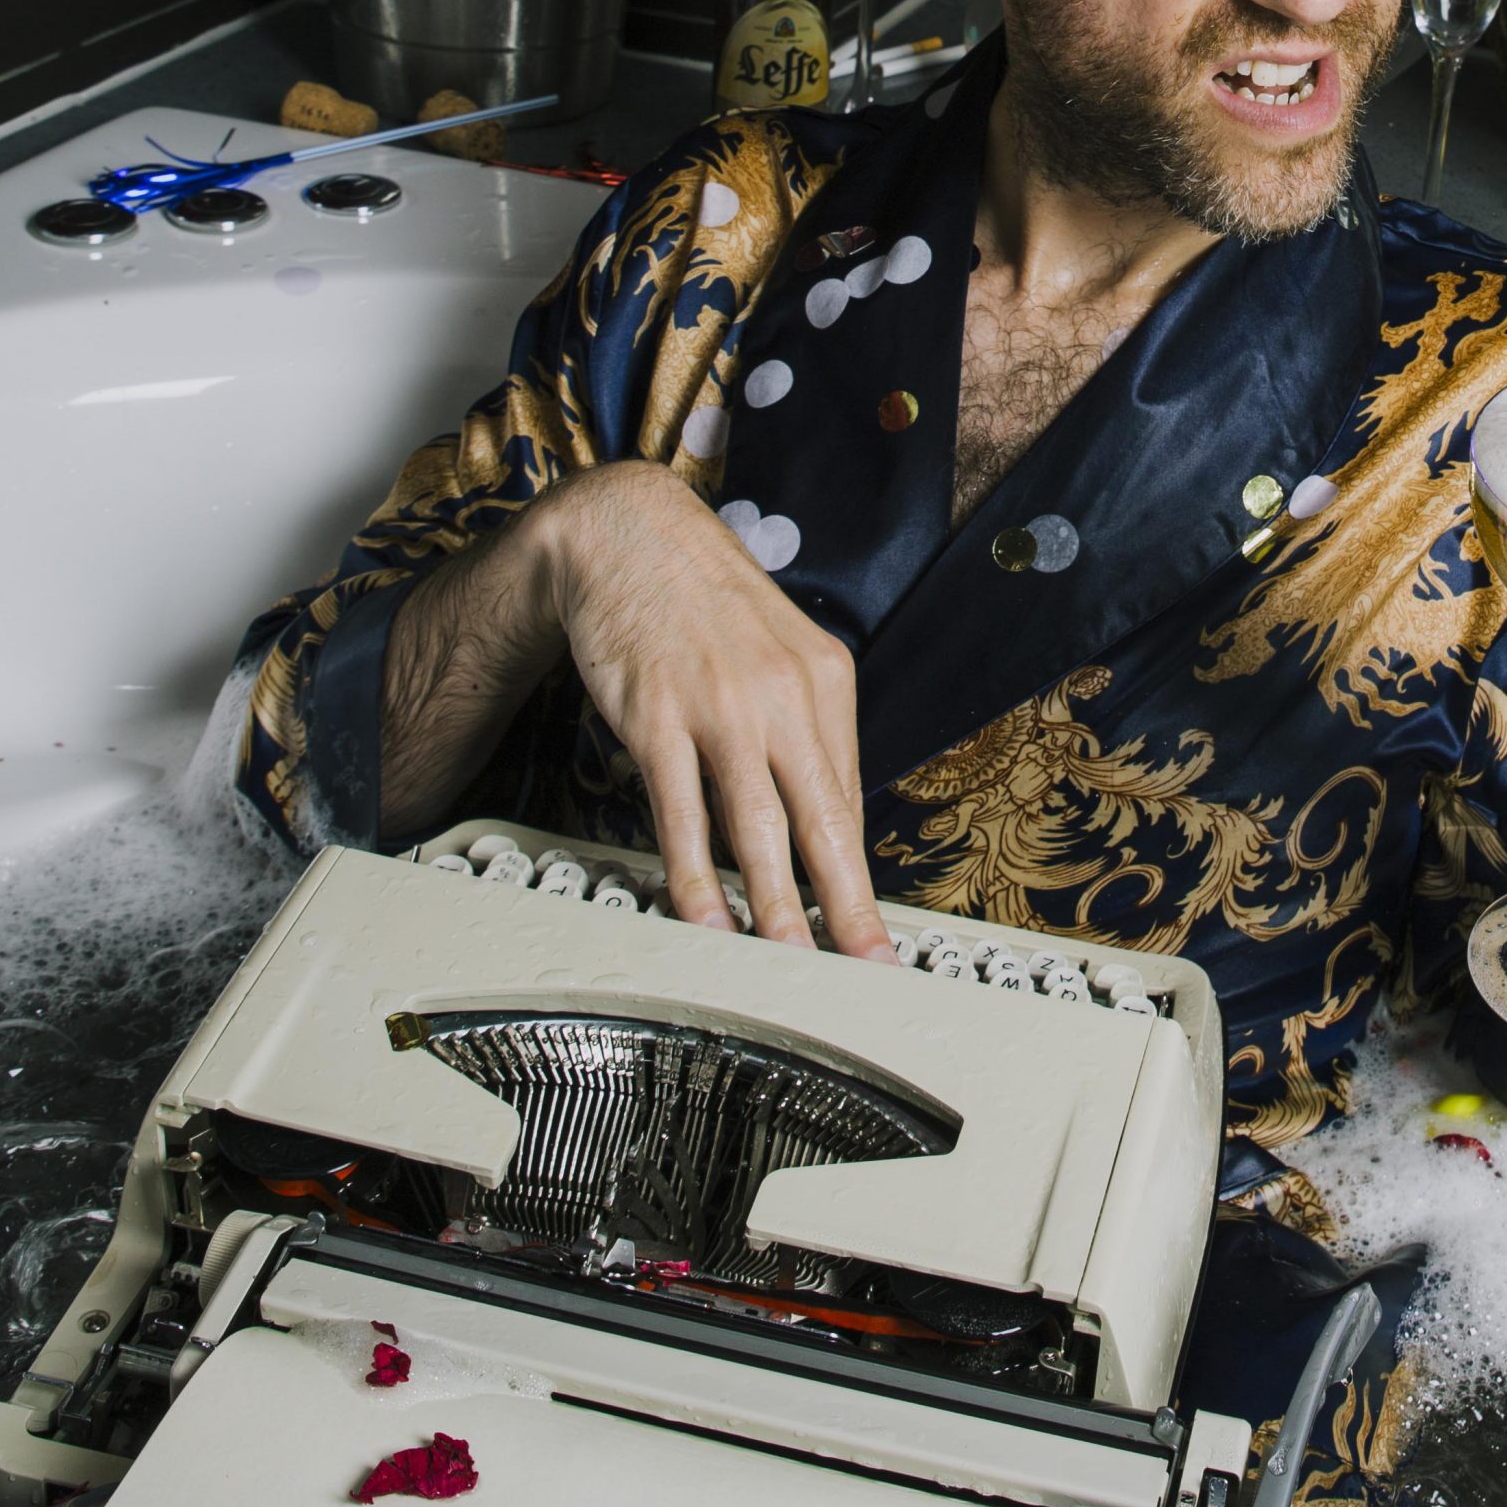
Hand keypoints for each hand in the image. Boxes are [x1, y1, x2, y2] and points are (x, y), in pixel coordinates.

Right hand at [529, 462, 893, 954]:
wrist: (628, 536)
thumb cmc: (706, 604)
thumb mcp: (781, 652)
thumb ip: (802, 730)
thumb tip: (823, 817)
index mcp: (824, 681)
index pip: (849, 799)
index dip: (862, 876)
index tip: (878, 935)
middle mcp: (782, 697)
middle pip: (822, 821)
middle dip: (848, 908)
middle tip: (866, 970)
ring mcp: (719, 709)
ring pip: (757, 829)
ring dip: (776, 909)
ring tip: (794, 970)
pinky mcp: (657, 720)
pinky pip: (682, 814)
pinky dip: (695, 877)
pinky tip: (707, 920)